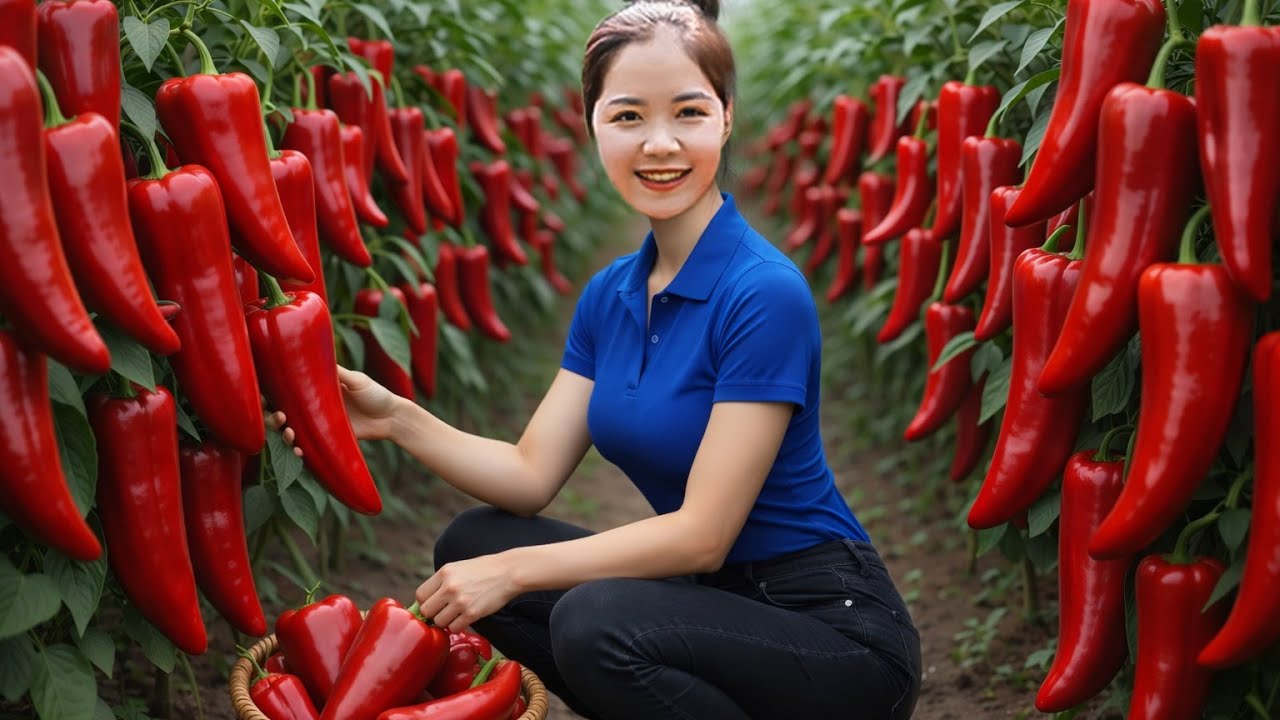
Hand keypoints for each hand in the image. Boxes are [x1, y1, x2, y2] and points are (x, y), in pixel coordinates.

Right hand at [267, 365, 400, 456]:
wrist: (392, 418)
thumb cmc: (376, 394)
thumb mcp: (357, 380)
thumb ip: (338, 373)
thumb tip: (315, 357)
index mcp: (316, 389)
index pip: (288, 391)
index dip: (271, 394)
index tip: (263, 397)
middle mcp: (313, 407)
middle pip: (283, 412)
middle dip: (273, 417)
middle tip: (279, 417)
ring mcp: (319, 425)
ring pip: (292, 431)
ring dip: (284, 434)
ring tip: (289, 434)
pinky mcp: (327, 440)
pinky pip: (308, 446)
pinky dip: (299, 450)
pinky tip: (299, 452)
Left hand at [416, 554, 519, 632]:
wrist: (509, 572)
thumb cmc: (483, 570)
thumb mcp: (459, 568)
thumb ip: (441, 582)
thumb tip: (424, 602)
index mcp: (445, 572)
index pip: (420, 595)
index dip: (425, 603)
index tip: (433, 605)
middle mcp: (450, 586)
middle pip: (426, 611)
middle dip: (433, 614)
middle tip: (443, 612)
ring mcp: (461, 601)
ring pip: (439, 622)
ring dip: (446, 621)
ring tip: (457, 614)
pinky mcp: (472, 613)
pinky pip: (454, 628)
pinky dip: (458, 626)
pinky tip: (466, 617)